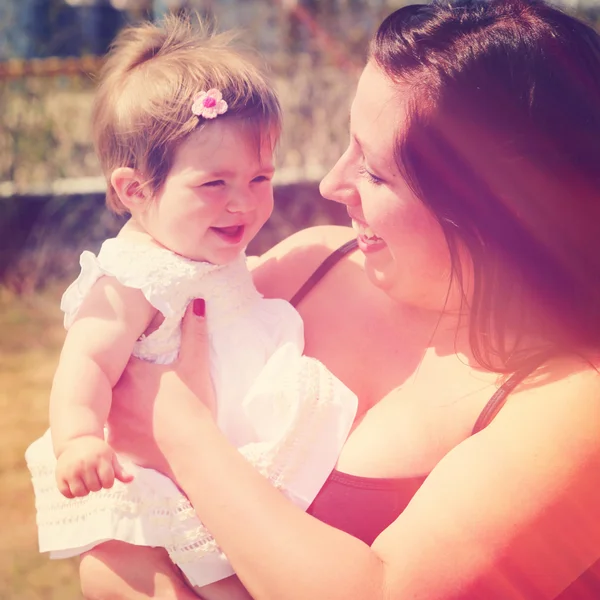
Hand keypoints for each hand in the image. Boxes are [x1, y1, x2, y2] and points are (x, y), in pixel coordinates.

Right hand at [55, 436, 132, 497]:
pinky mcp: (60, 475)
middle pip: (95, 488)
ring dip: (85, 490)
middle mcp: (85, 464)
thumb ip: (120, 470)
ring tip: (85, 480)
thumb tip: (132, 479)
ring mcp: (71, 470)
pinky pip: (67, 493)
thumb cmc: (97, 451)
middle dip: (97, 484)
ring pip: (81, 493)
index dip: (108, 482)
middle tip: (94, 475)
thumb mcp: (110, 456)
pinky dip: (72, 492)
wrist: (76, 441)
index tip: (105, 475)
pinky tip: (75, 483)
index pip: (108, 482)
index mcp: (100, 459)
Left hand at [107, 299, 215, 477]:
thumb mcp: (195, 366)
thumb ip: (194, 332)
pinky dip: (120, 432)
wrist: (191, 450)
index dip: (127, 352)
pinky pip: (110, 435)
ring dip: (116, 405)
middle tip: (133, 381)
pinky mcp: (114, 444)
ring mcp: (112, 421)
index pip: (121, 354)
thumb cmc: (192, 405)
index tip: (135, 352)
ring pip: (106, 407)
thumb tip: (196, 301)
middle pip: (109, 380)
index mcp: (132, 371)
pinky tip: (131, 433)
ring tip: (132, 406)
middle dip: (118, 379)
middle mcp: (115, 394)